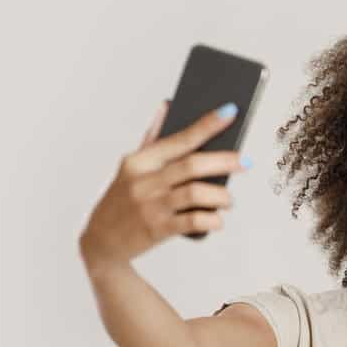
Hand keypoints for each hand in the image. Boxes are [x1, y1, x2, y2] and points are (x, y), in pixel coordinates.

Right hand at [79, 100, 246, 269]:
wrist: (101, 240)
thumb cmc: (123, 199)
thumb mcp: (131, 168)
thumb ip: (152, 138)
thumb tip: (168, 106)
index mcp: (139, 161)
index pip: (180, 138)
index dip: (207, 125)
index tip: (230, 112)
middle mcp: (144, 181)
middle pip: (192, 165)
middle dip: (225, 161)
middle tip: (245, 162)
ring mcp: (150, 206)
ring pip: (196, 193)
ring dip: (221, 195)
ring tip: (228, 199)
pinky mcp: (157, 229)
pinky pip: (193, 221)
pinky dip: (211, 220)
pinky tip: (217, 220)